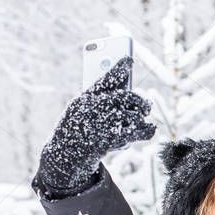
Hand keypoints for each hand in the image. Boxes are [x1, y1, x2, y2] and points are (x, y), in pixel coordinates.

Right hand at [33, 57, 155, 197]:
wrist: (64, 156)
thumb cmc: (76, 130)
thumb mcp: (82, 110)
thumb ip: (100, 98)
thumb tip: (127, 88)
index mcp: (84, 98)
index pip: (104, 79)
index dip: (118, 68)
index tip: (130, 59)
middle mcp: (90, 108)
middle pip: (124, 97)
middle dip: (138, 100)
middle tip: (146, 105)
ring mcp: (98, 124)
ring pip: (131, 115)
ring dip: (140, 118)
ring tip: (143, 118)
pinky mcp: (106, 139)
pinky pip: (132, 132)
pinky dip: (145, 130)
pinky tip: (151, 129)